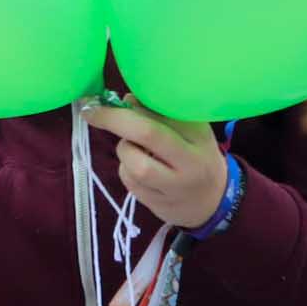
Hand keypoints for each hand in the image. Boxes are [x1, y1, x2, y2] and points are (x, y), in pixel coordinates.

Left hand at [82, 102, 230, 230]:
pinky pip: (129, 182)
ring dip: (125, 150)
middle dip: (114, 120)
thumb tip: (126, 99)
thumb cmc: (199, 154)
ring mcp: (170, 191)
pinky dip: (126, 167)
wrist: (214, 200)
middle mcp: (186, 169)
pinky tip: (139, 165)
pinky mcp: (156, 207)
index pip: (158, 123)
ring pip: (132, 165)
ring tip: (136, 146)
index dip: (125, 109)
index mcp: (197, 143)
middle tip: (92, 112)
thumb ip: (163, 112)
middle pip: (144, 139)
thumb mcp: (193, 129)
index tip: (101, 98)